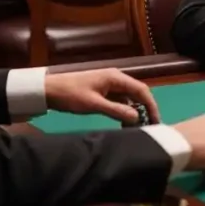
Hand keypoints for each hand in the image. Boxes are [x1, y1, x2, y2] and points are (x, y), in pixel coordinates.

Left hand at [44, 68, 159, 124]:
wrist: (48, 90)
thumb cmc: (70, 95)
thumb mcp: (94, 104)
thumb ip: (116, 110)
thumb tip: (137, 117)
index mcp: (116, 77)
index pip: (142, 90)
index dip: (151, 105)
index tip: (156, 121)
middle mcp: (116, 78)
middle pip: (138, 93)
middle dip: (145, 109)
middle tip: (150, 126)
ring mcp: (109, 84)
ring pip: (129, 98)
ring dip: (134, 111)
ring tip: (137, 128)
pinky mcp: (103, 91)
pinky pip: (120, 100)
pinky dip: (124, 111)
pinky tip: (124, 123)